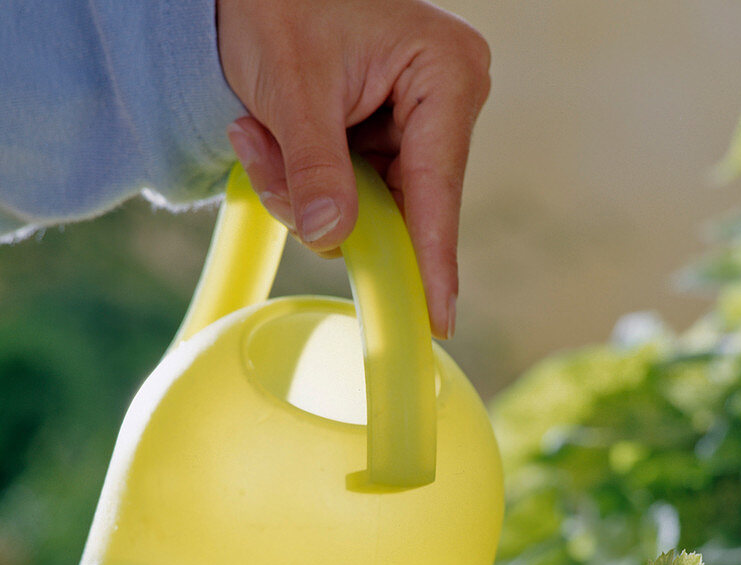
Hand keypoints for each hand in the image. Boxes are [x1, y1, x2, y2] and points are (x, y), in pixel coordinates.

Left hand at [216, 0, 490, 338]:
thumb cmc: (279, 1)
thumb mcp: (292, 86)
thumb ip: (315, 167)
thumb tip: (330, 239)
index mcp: (446, 75)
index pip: (437, 191)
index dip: (431, 261)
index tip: (437, 320)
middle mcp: (444, 104)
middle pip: (398, 208)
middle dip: (324, 203)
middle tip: (261, 154)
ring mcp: (416, 127)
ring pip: (366, 210)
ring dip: (300, 190)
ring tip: (256, 131)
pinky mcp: (386, 142)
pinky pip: (348, 196)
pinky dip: (300, 182)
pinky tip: (266, 136)